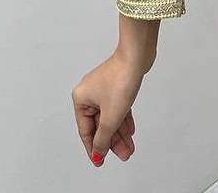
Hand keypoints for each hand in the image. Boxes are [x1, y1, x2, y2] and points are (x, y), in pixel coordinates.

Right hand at [71, 48, 148, 166]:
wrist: (136, 56)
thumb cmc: (120, 79)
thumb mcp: (110, 116)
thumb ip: (103, 137)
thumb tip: (97, 152)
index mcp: (81, 99)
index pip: (86, 131)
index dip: (94, 148)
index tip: (100, 161)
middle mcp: (90, 93)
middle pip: (100, 125)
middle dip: (112, 142)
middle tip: (124, 154)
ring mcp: (104, 88)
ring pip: (110, 117)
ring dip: (120, 133)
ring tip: (130, 148)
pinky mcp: (116, 85)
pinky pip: (117, 107)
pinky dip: (123, 119)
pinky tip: (130, 131)